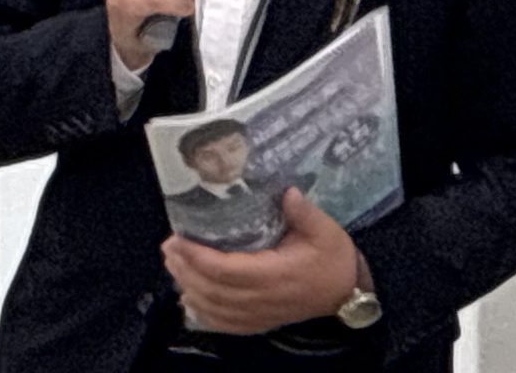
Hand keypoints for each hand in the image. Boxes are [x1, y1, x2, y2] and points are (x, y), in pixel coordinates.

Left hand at [161, 187, 357, 333]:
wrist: (346, 293)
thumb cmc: (333, 258)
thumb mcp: (325, 230)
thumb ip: (304, 212)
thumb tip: (286, 191)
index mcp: (275, 275)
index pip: (227, 270)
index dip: (199, 258)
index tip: (178, 239)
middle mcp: (262, 299)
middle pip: (213, 290)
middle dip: (186, 269)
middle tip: (169, 247)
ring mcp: (258, 315)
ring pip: (214, 308)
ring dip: (189, 287)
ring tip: (174, 264)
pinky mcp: (259, 322)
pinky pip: (223, 323)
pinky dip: (202, 312)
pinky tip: (188, 298)